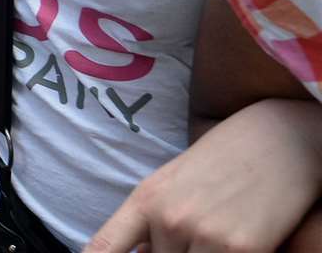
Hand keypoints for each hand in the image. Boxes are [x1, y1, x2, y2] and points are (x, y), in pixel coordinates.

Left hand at [86, 99, 321, 252]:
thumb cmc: (221, 162)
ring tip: (214, 236)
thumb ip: (151, 224)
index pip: (104, 247)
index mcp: (145, 200)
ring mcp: (204, 236)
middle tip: (193, 234)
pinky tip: (239, 241)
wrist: (277, 140)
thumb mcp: (173, 183)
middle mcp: (169, 220)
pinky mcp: (242, 251)